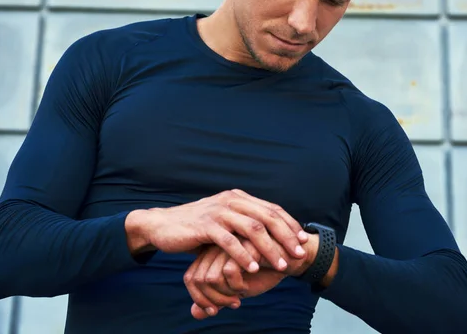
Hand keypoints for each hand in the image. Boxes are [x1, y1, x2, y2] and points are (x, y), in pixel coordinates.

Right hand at [125, 189, 308, 272]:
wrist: (163, 225)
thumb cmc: (197, 227)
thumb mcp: (224, 220)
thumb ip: (243, 222)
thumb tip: (272, 232)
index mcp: (238, 197)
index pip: (271, 209)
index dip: (289, 224)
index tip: (303, 240)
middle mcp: (231, 200)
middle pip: (267, 217)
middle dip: (286, 237)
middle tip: (298, 254)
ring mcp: (218, 211)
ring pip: (252, 229)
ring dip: (269, 249)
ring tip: (280, 266)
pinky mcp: (204, 225)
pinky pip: (229, 241)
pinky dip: (243, 256)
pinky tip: (253, 269)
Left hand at [184, 234, 319, 318]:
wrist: (291, 257)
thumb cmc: (263, 272)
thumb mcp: (237, 290)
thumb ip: (215, 299)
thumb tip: (194, 314)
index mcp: (211, 253)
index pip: (191, 278)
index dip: (201, 299)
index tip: (217, 310)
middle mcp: (215, 245)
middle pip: (198, 279)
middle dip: (215, 300)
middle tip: (235, 304)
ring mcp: (227, 243)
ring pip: (210, 278)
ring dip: (227, 295)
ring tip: (243, 294)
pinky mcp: (241, 243)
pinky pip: (228, 272)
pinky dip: (238, 286)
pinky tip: (250, 284)